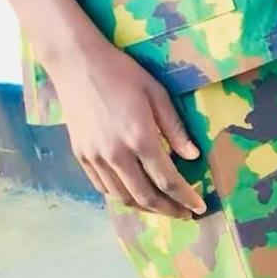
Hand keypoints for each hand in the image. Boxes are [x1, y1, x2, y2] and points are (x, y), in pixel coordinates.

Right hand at [47, 36, 206, 217]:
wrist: (77, 64)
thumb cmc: (122, 73)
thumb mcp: (156, 93)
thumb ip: (175, 128)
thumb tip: (193, 156)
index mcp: (140, 137)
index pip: (167, 179)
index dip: (186, 197)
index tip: (199, 207)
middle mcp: (116, 154)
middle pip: (146, 196)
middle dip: (169, 210)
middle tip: (184, 213)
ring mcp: (95, 158)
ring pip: (123, 197)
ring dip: (146, 207)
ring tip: (162, 206)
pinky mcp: (81, 157)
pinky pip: (103, 188)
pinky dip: (122, 197)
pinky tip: (134, 193)